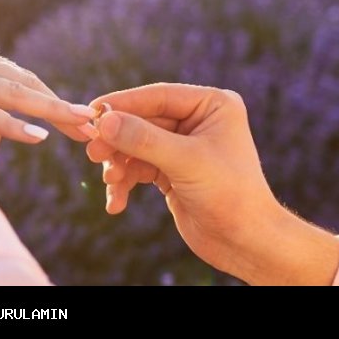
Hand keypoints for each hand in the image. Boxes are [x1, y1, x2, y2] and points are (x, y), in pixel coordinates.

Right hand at [0, 42, 96, 143]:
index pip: (25, 81)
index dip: (53, 98)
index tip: (81, 115)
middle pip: (30, 88)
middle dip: (64, 106)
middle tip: (96, 123)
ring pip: (16, 98)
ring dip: (51, 112)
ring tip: (80, 126)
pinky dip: (13, 125)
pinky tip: (37, 137)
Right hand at [88, 83, 338, 284]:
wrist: (246, 242)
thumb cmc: (230, 195)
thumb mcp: (186, 162)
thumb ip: (143, 139)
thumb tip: (103, 121)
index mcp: (212, 105)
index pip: (158, 96)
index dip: (123, 104)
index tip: (92, 112)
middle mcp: (197, 121)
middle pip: (142, 121)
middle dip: (117, 140)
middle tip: (93, 153)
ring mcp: (183, 146)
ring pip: (135, 145)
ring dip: (119, 164)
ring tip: (110, 182)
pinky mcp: (172, 170)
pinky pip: (138, 167)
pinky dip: (125, 183)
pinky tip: (116, 203)